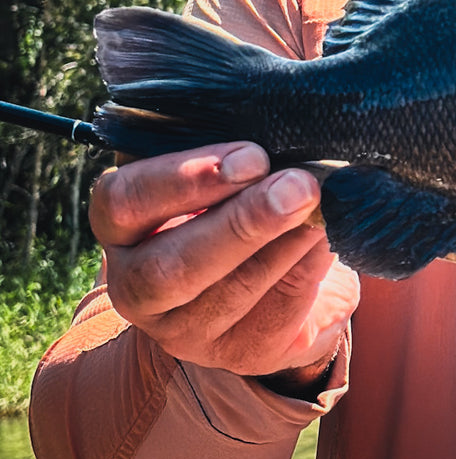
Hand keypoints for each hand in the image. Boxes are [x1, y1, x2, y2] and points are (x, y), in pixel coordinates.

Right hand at [90, 141, 360, 387]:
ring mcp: (183, 328)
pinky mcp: (238, 352)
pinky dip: (307, 269)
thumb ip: (238, 146)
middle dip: (240, 223)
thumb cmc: (246, 198)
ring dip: (284, 244)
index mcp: (124, 225)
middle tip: (299, 185)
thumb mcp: (228, 169)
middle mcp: (137, 283)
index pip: (124, 201)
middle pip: (168, 266)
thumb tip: (289, 106)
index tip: (252, 156)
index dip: (184, 178)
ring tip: (323, 206)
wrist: (280, 275)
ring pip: (227, 293)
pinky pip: (274, 313)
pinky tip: (329, 238)